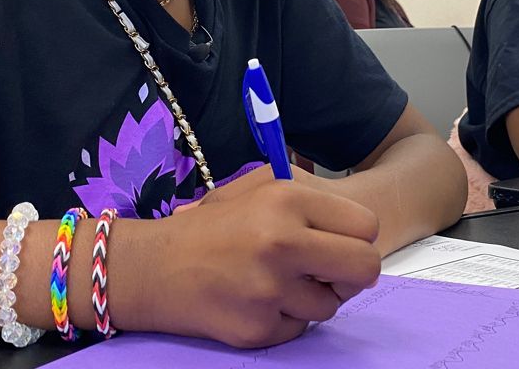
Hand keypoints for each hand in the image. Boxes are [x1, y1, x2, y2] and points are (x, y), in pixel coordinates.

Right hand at [125, 172, 380, 347]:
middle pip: (364, 267)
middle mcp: (282, 242)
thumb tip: (361, 230)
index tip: (342, 245)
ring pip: (331, 306)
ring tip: (275, 284)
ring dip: (311, 299)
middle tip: (330, 274)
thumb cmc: (209, 227)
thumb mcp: (254, 190)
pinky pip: (298, 329)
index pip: (366, 225)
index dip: (358, 238)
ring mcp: (270, 290)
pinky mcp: (258, 328)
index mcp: (286, 199)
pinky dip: (282, 319)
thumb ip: (308, 201)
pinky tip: (253, 301)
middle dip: (354, 275)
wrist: (152, 268)